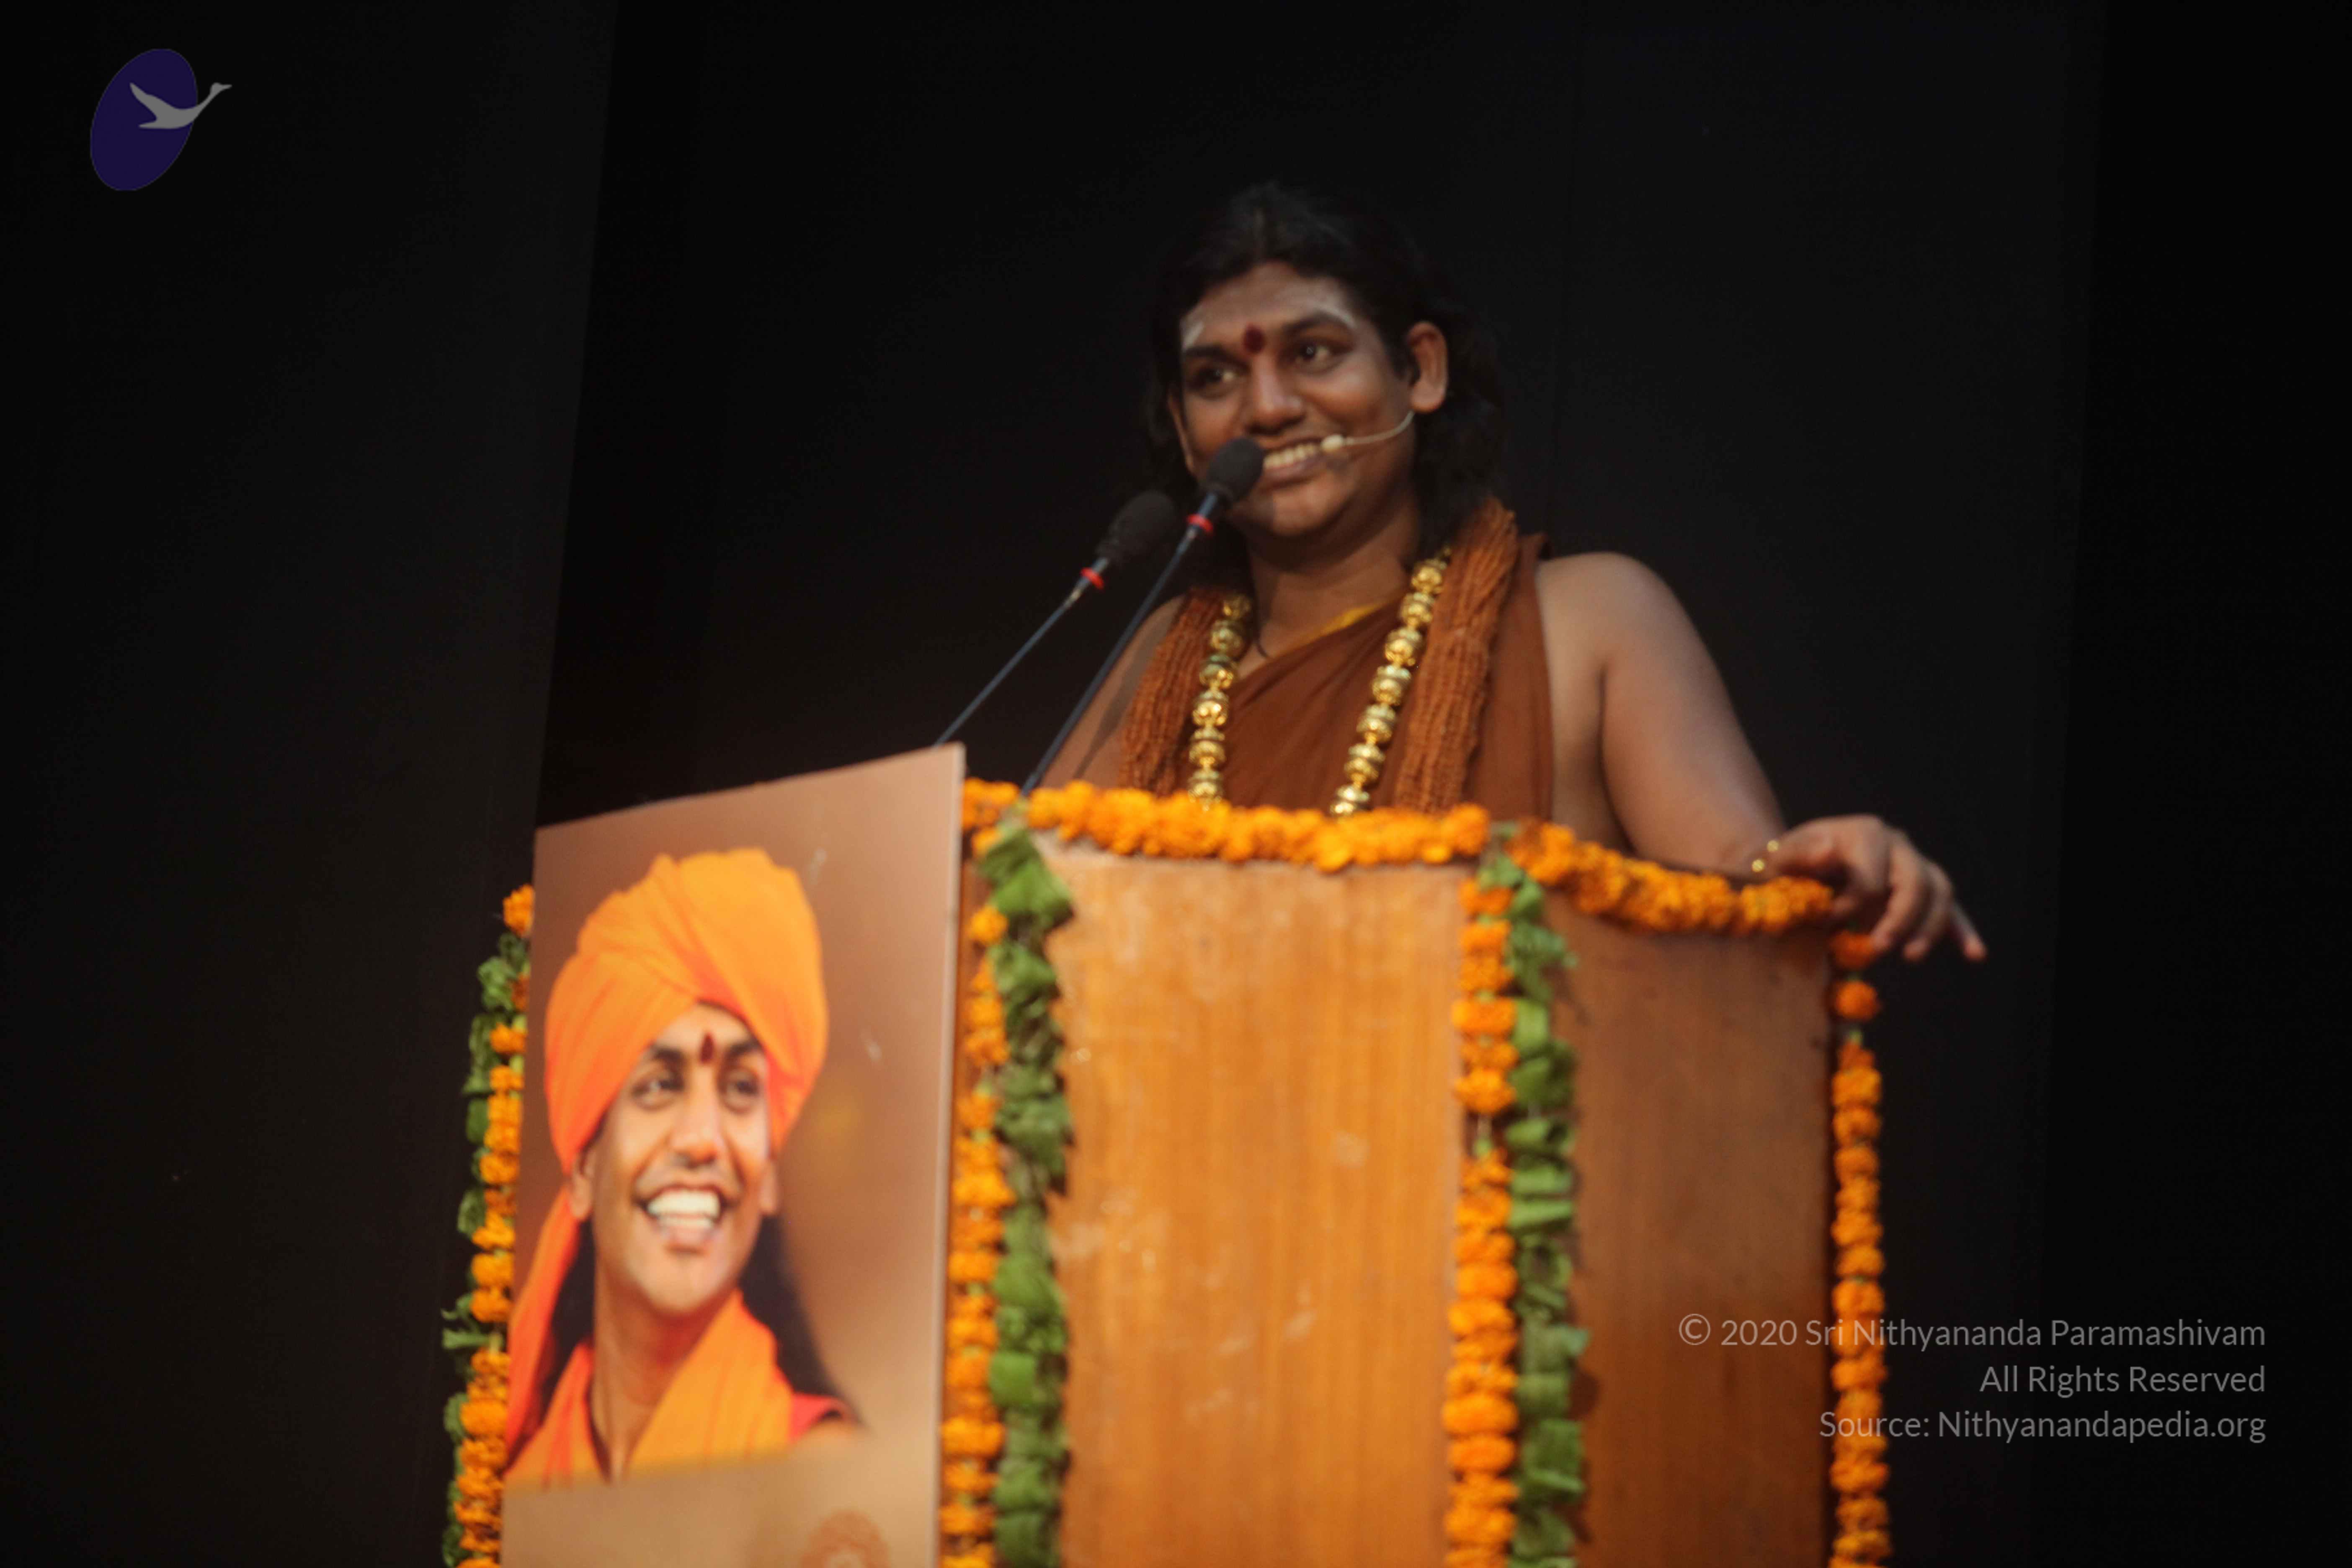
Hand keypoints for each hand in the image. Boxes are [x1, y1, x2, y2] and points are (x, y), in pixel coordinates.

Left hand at [1756, 815, 1985, 961]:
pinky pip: (1949, 906)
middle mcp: (1895, 843)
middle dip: (1900, 919)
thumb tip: (1828, 849)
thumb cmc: (1786, 866)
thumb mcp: (1781, 858)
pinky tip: (1974, 954)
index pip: (1872, 874)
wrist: (1794, 864)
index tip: (1828, 922)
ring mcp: (1912, 863)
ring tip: (1910, 957)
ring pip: (1938, 892)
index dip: (1852, 904)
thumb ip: (1800, 854)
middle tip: (1879, 949)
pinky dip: (1962, 930)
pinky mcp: (1922, 886)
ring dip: (1929, 928)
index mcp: (1862, 833)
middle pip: (1915, 881)